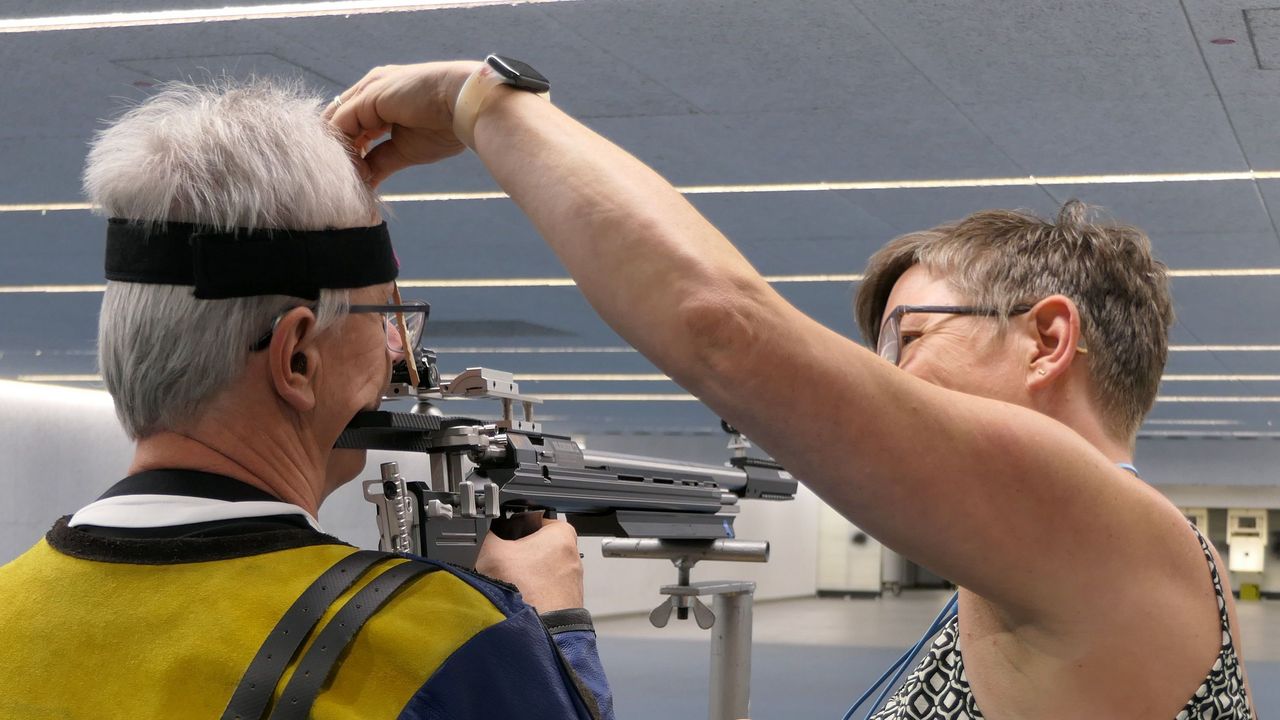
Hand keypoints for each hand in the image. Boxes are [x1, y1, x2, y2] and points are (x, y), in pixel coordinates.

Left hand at [325, 61, 481, 186]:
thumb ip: (381, 161)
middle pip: (338, 122)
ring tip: (347, 179)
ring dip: (339, 154)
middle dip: (339, 152)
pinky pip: (340, 126)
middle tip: (344, 181)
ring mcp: (366, 91)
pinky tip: (353, 170)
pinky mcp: (366, 97)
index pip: (351, 124)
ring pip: (335, 124)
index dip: (350, 151)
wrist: (464, 105)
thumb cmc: (444, 125)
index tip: (357, 177)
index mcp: (382, 98)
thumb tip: (366, 181)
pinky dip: (342, 150)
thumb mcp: (405, 149)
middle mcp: (370, 89)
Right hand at [475, 514, 584, 611]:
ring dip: (524, 576)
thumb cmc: (525, 591)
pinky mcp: (567, 601)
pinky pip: (544, 590)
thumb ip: (489, 534)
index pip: (533, 518)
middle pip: (537, 546)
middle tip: (502, 564)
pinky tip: (518, 598)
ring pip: (540, 570)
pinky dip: (531, 593)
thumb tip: (486, 533)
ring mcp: (571, 580)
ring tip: (509, 584)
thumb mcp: (492, 551)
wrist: (538, 633)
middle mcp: (572, 555)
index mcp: (561, 534)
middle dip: (518, 554)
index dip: (513, 527)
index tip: (502, 538)